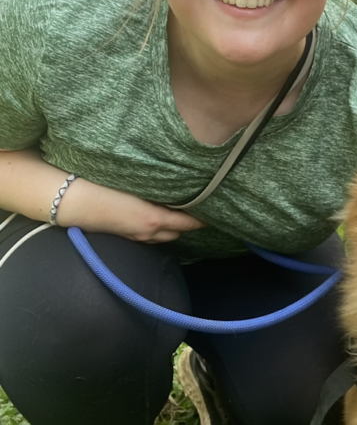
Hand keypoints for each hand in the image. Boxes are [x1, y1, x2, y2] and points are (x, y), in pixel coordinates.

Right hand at [57, 178, 205, 242]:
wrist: (74, 201)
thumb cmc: (104, 187)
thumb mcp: (137, 186)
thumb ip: (159, 189)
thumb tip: (177, 187)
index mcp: (155, 219)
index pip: (187, 223)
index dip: (201, 221)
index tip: (213, 216)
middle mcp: (148, 232)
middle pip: (177, 233)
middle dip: (187, 225)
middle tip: (196, 211)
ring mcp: (136, 237)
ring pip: (162, 238)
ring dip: (172, 229)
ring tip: (178, 215)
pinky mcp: (125, 237)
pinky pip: (148, 238)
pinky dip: (157, 231)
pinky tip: (155, 220)